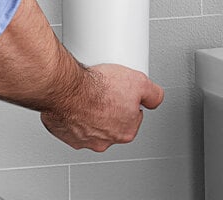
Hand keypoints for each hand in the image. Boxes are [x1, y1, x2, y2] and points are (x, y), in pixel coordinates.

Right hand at [40, 63, 164, 151]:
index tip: (123, 92)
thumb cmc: (99, 88)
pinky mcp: (66, 134)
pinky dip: (74, 113)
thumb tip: (157, 98)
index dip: (129, 100)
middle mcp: (106, 140)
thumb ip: (153, 94)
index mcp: (126, 130)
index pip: (134, 116)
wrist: (68, 89)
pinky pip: (73, 124)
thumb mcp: (140, 81)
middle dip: (111, 107)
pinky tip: (76, 100)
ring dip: (92, 112)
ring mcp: (85, 139)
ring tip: (90, 94)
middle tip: (106, 91)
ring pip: (93, 124)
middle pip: (114, 121)